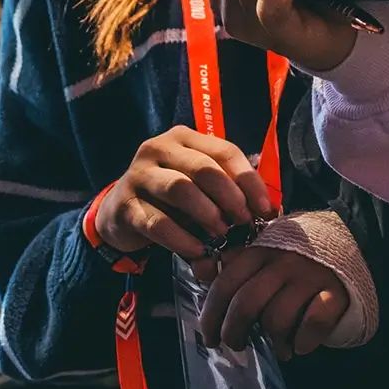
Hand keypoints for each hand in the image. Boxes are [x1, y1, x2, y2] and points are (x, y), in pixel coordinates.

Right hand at [96, 127, 276, 259]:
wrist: (121, 214)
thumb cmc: (170, 200)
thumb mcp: (199, 189)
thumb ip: (227, 193)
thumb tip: (268, 213)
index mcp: (184, 139)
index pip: (224, 151)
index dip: (249, 181)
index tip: (265, 209)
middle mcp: (159, 148)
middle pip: (204, 168)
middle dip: (230, 198)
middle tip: (244, 223)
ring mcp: (139, 175)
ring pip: (179, 188)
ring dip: (207, 214)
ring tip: (221, 235)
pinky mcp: (125, 205)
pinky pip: (157, 222)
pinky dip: (181, 238)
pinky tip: (197, 250)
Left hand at [196, 244, 349, 354]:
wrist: (350, 242)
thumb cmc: (295, 257)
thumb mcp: (263, 252)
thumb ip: (232, 263)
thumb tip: (199, 269)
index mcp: (260, 250)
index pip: (226, 284)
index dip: (211, 315)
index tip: (209, 338)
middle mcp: (283, 261)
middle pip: (247, 304)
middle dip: (235, 332)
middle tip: (237, 345)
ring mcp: (310, 276)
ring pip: (278, 319)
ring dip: (274, 342)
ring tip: (279, 347)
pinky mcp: (335, 293)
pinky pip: (313, 324)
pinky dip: (303, 342)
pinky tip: (301, 345)